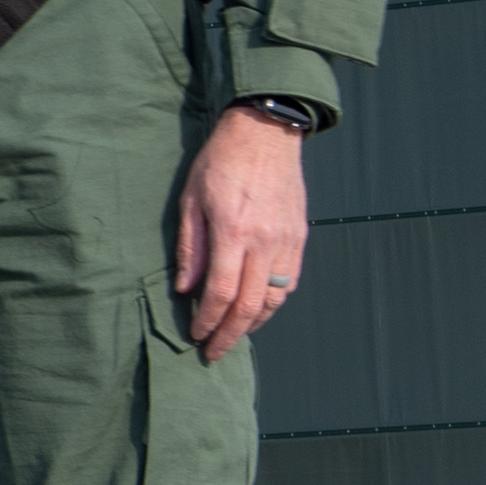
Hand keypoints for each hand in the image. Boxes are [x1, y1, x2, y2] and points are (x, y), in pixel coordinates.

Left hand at [175, 109, 308, 358]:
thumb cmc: (222, 160)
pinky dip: (274, 302)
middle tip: (215, 351)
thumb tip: (186, 288)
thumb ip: (191, 246)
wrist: (266, 132)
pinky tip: (259, 309)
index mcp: (233, 230)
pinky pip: (290, 281)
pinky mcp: (299, 236)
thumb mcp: (191, 197)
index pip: (222, 292)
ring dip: (255, 323)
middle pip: (251, 304)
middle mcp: (264, 240)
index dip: (208, 320)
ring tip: (235, 333)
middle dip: (231, 334)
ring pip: (275, 298)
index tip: (196, 334)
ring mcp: (286, 240)